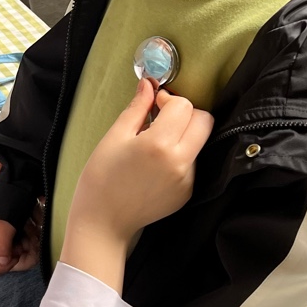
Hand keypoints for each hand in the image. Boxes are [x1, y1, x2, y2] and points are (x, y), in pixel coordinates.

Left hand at [0, 161, 35, 275]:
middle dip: (38, 228)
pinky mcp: (7, 263)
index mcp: (6, 216)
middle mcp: (12, 232)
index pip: (31, 213)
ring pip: (35, 247)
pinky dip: (27, 257)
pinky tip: (17, 251)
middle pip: (37, 230)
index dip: (38, 211)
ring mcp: (11, 248)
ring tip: (22, 240)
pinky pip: (27, 263)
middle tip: (31, 225)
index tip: (40, 205)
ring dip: (33, 243)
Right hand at [61, 81, 212, 289]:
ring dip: (184, 133)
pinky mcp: (188, 192)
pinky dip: (180, 154)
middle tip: (162, 118)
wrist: (103, 222)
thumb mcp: (115, 137)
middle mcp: (180, 162)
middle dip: (186, 113)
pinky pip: (193, 162)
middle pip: (204, 121)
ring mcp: (187, 179)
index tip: (154, 104)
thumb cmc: (101, 178)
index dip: (168, 99)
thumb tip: (149, 84)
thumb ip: (137, 108)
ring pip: (200, 141)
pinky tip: (157, 162)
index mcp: (159, 145)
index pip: (183, 106)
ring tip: (156, 142)